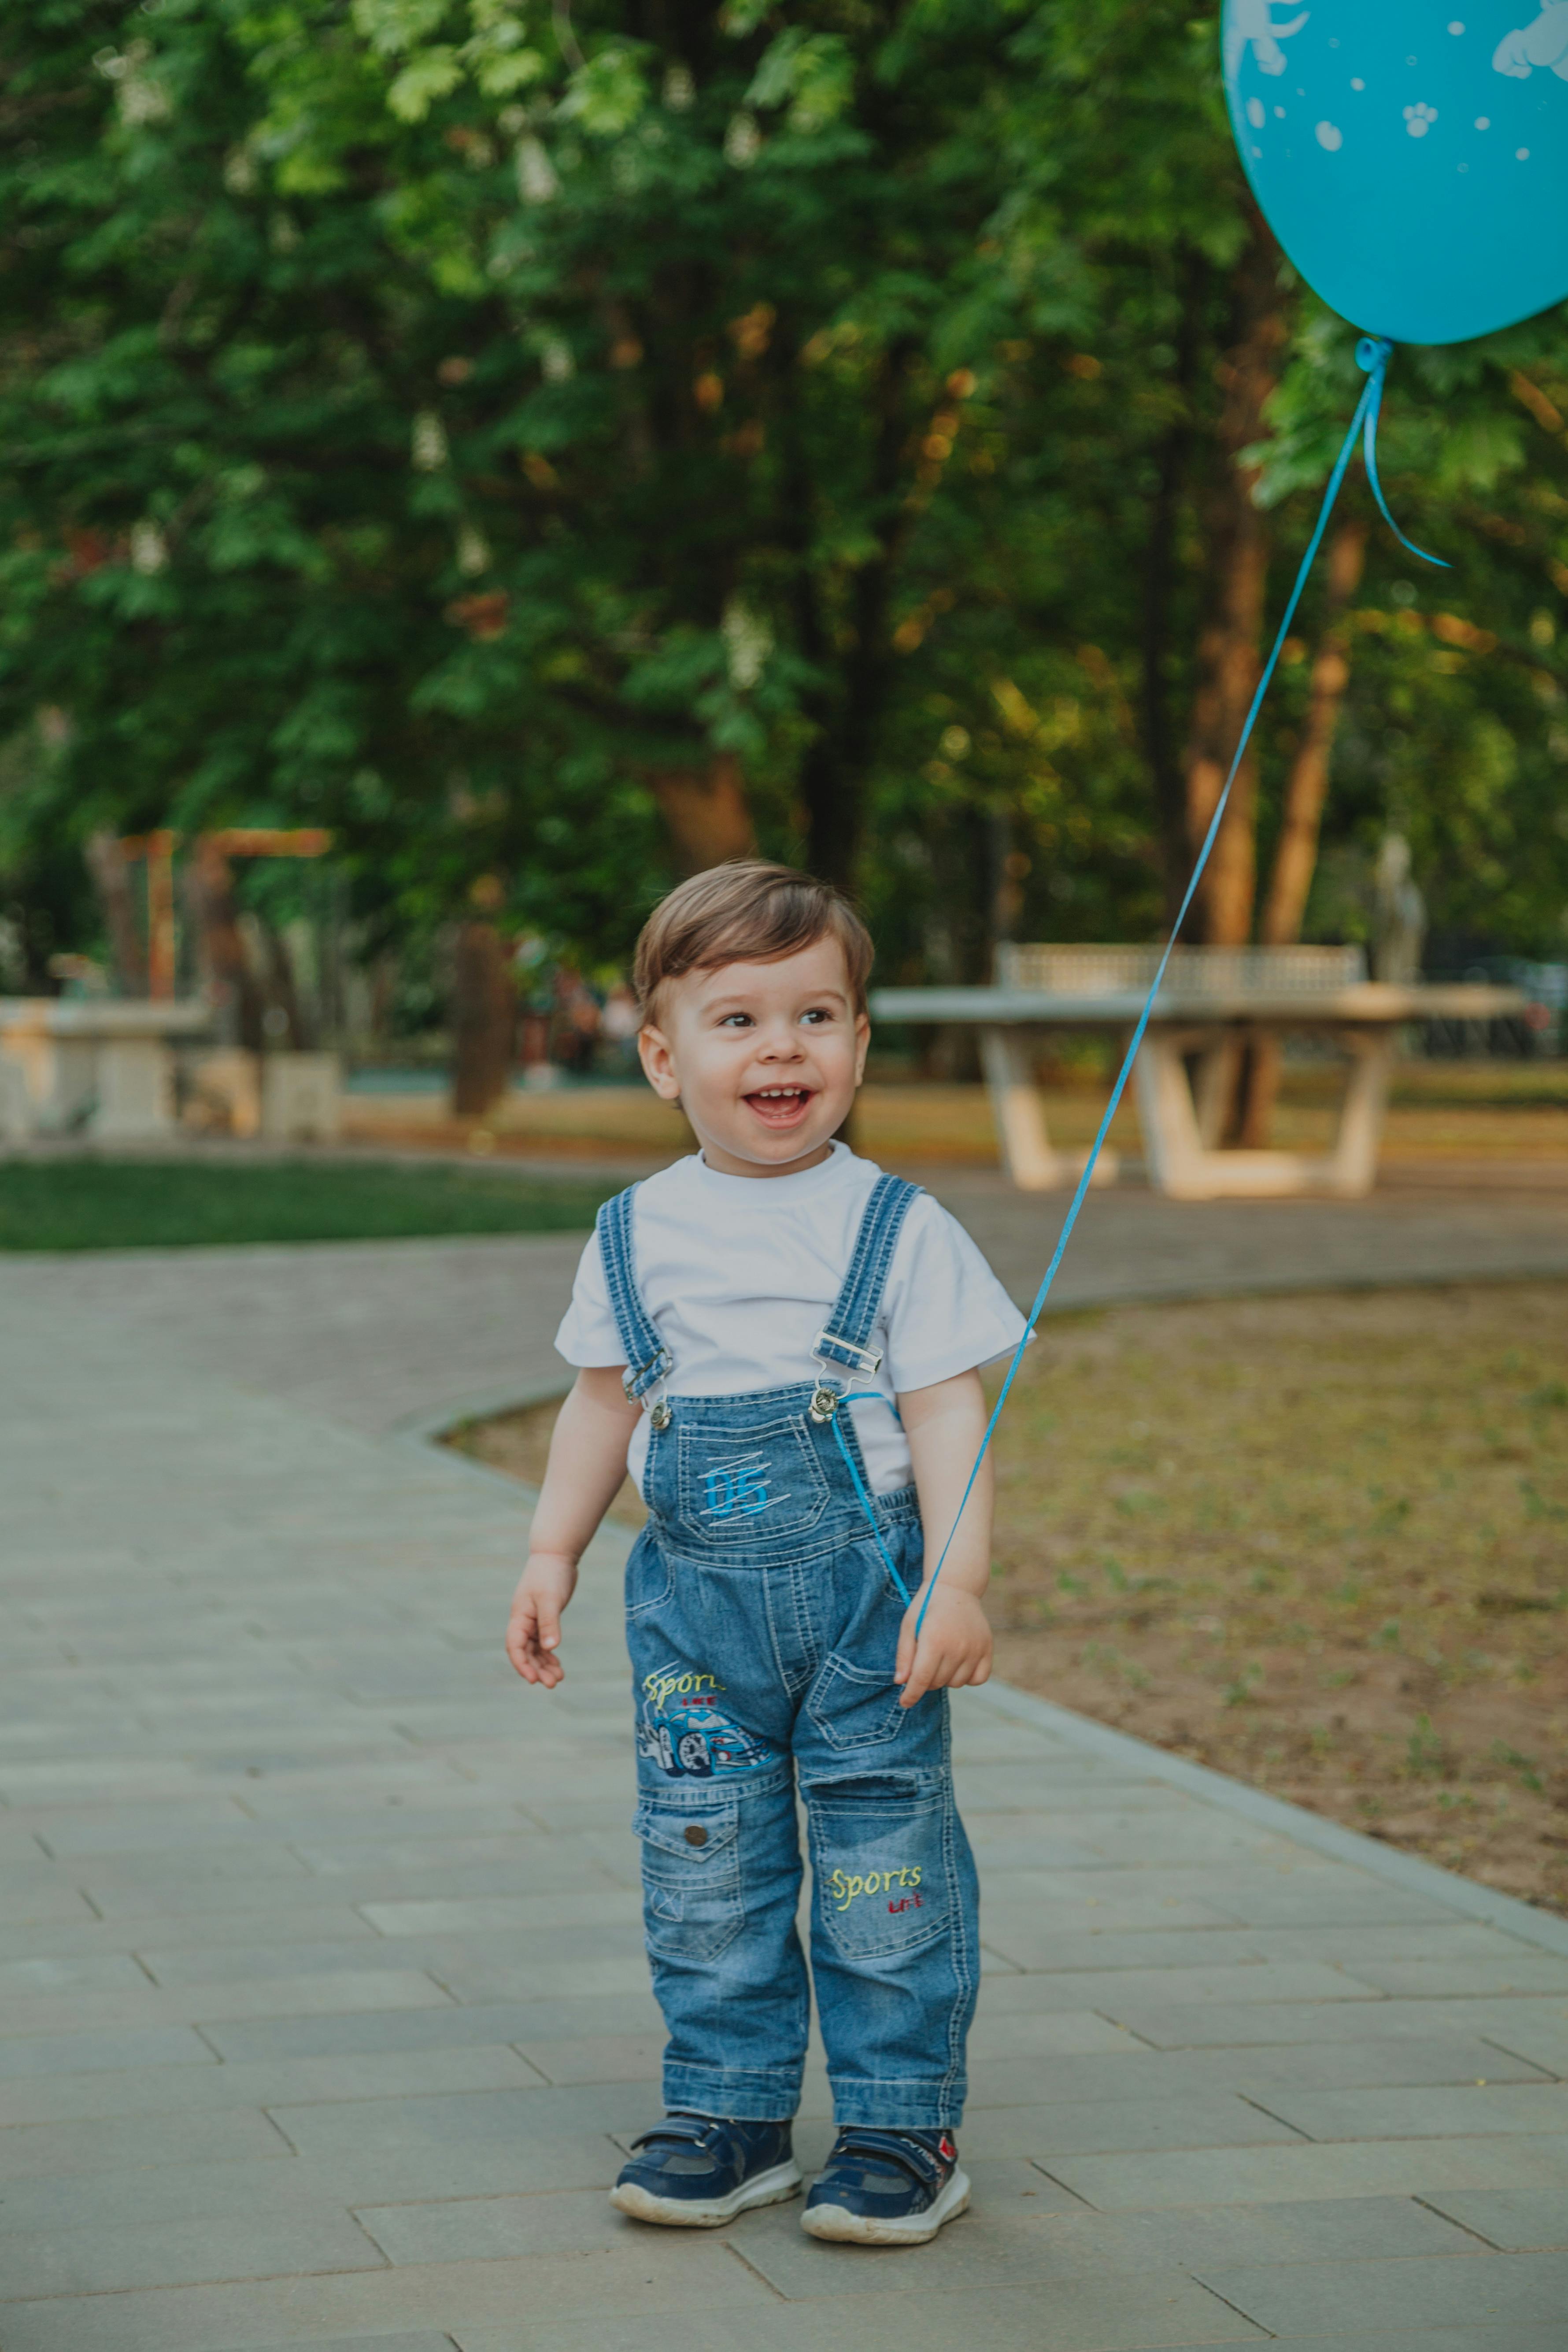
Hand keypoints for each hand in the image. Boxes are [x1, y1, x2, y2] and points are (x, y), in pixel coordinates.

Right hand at [505, 1552, 578, 1686]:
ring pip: (535, 1650)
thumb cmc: (550, 1574)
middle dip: (536, 1670)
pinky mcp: (544, 1619)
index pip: (515, 1647)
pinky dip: (550, 1655)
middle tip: (552, 1684)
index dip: (522, 1665)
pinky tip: (558, 1666)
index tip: (533, 1680)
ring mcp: (533, 1621)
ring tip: (559, 1679)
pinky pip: (543, 1643)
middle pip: (526, 1653)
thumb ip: (550, 1623)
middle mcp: (523, 1622)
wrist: (556, 1555)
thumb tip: (551, 1647)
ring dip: (544, 1665)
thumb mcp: (550, 1599)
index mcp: (519, 1617)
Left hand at [894, 1582, 992, 1707]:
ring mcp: (975, 1649)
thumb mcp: (908, 1626)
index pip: (922, 1679)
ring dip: (945, 1678)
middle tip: (924, 1661)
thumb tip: (901, 1682)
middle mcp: (957, 1647)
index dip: (911, 1695)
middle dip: (925, 1679)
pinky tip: (959, 1663)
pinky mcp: (987, 1649)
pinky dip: (967, 1677)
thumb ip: (904, 1655)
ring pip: (956, 1683)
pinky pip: (977, 1679)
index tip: (904, 1702)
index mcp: (934, 1640)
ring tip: (941, 1657)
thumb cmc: (927, 1607)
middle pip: (937, 1683)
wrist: (956, 1589)